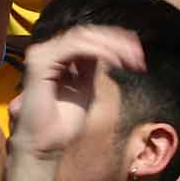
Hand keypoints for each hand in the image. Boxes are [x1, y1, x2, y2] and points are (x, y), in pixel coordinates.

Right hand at [13, 25, 143, 160]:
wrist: (43, 146)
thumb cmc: (61, 124)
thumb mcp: (85, 90)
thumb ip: (91, 70)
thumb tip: (110, 53)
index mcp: (57, 57)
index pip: (86, 38)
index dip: (113, 40)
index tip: (136, 53)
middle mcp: (47, 51)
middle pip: (86, 33)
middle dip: (116, 40)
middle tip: (138, 54)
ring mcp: (42, 54)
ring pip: (82, 37)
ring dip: (111, 45)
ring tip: (130, 59)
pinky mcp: (41, 61)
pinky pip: (75, 47)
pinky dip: (98, 51)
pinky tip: (115, 62)